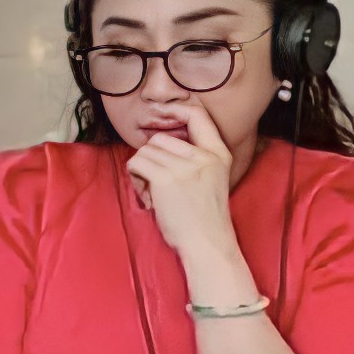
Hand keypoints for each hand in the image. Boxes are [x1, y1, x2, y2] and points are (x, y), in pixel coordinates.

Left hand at [125, 97, 235, 257]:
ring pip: (146, 151)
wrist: (207, 244)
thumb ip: (195, 158)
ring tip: (154, 193)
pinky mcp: (165, 178)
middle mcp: (203, 156)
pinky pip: (136, 163)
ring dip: (142, 171)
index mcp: (219, 154)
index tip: (161, 112)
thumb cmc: (204, 218)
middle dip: (152, 158)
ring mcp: (184, 166)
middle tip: (157, 183)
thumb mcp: (210, 179)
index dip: (177, 109)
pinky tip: (148, 196)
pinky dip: (135, 178)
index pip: (199, 116)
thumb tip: (158, 142)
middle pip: (160, 138)